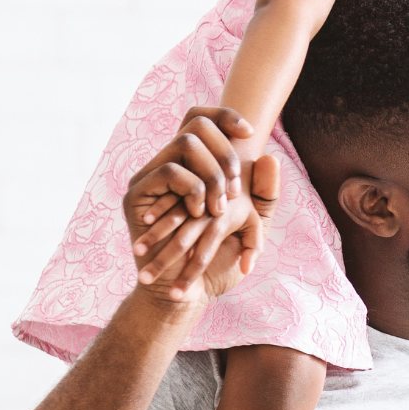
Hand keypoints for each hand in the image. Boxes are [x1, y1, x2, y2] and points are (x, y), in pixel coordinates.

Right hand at [121, 107, 280, 304]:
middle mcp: (170, 165)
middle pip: (197, 124)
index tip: (250, 134)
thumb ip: (264, 196)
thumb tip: (270, 157)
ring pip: (185, 143)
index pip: (202, 118)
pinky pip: (169, 170)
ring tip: (216, 210)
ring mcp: (151, 177)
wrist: (184, 293)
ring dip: (211, 175)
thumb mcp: (251, 228)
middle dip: (226, 154)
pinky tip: (197, 214)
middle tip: (233, 193)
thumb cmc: (216, 264)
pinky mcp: (138, 193)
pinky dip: (192, 189)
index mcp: (193, 168)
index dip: (226, 117)